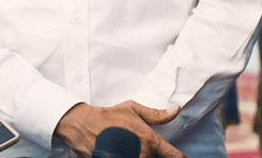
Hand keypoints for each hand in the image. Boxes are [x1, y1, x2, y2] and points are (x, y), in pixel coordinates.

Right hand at [54, 101, 182, 157]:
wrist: (85, 127)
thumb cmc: (109, 117)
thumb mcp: (133, 109)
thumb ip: (157, 114)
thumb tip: (176, 110)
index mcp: (149, 140)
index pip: (175, 156)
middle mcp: (143, 154)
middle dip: (155, 155)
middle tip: (141, 145)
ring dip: (143, 156)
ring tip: (130, 146)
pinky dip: (131, 156)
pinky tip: (123, 149)